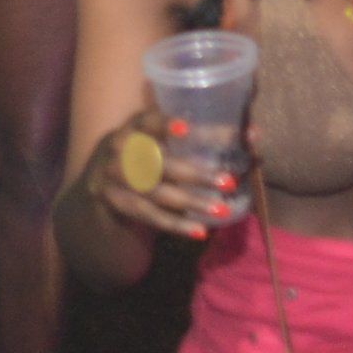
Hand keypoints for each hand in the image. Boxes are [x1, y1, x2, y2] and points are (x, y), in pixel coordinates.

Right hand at [81, 111, 241, 238]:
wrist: (98, 186)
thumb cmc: (143, 158)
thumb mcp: (159, 143)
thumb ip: (198, 139)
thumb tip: (253, 134)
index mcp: (130, 128)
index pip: (145, 122)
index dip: (163, 124)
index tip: (185, 129)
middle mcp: (117, 149)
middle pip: (157, 163)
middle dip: (195, 174)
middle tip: (228, 182)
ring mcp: (111, 178)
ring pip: (156, 192)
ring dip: (190, 202)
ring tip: (220, 209)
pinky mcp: (114, 203)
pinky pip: (147, 215)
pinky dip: (175, 224)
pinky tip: (199, 231)